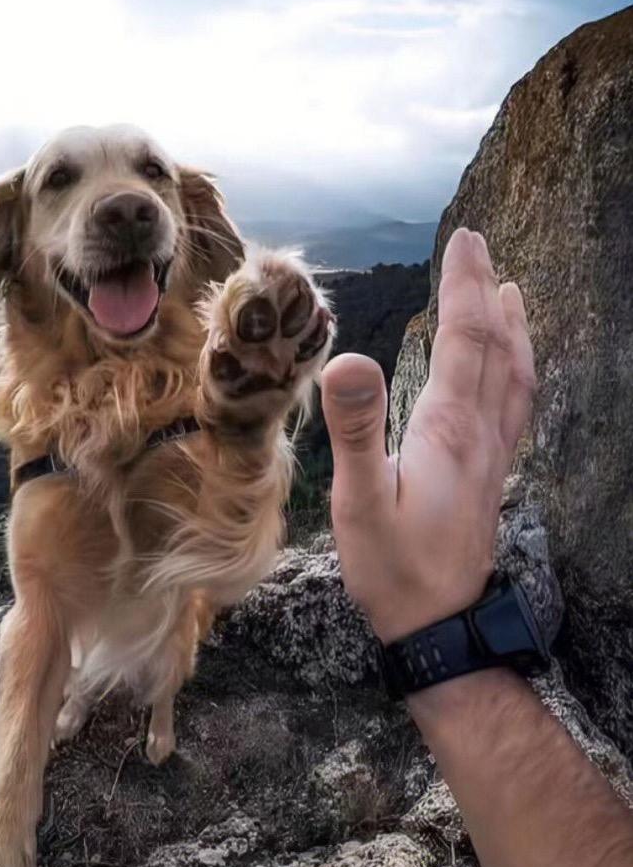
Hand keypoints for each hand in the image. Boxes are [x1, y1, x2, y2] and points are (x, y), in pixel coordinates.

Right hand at [321, 228, 535, 643]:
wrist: (439, 628)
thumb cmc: (392, 568)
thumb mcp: (360, 501)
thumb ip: (356, 429)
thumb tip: (348, 358)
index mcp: (449, 430)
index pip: (465, 340)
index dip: (464, 286)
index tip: (465, 239)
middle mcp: (480, 434)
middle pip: (495, 347)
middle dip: (486, 290)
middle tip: (479, 245)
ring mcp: (491, 456)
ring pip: (515, 375)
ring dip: (512, 327)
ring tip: (510, 291)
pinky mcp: (488, 476)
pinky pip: (516, 406)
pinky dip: (518, 370)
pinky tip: (509, 370)